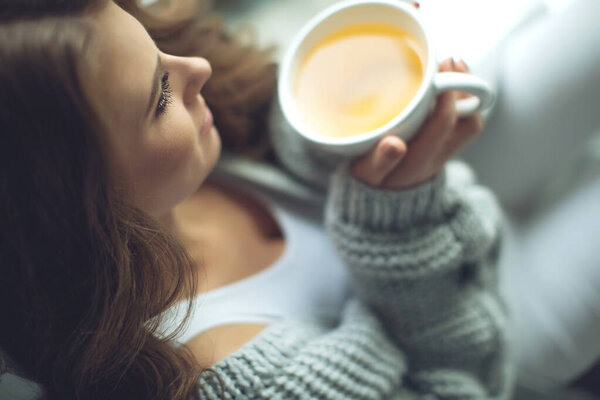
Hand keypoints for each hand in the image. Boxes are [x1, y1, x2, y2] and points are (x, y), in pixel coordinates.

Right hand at [351, 58, 482, 189]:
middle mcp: (437, 158)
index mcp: (418, 164)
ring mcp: (444, 152)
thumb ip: (379, 163)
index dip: (446, 99)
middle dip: (463, 89)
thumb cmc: (371, 181)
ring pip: (471, 123)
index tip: (436, 72)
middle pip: (468, 125)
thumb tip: (394, 144)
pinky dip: (462, 98)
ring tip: (453, 65)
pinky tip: (448, 79)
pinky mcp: (444, 144)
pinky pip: (465, 121)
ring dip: (468, 93)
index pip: (442, 129)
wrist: (383, 199)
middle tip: (448, 61)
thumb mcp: (366, 176)